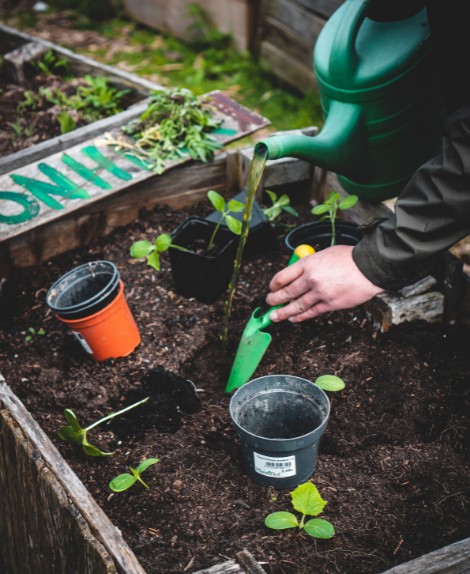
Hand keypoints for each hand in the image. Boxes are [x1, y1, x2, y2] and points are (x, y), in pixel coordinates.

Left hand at [266, 245, 383, 321]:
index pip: (283, 276)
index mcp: (308, 263)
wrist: (370, 267)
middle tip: (269, 303)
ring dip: (283, 312)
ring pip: (296, 305)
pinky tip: (293, 318)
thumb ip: (310, 264)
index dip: (274, 284)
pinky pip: (311, 312)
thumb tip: (299, 274)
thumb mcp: (324, 254)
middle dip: (274, 300)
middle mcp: (311, 278)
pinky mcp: (330, 304)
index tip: (271, 288)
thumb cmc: (349, 258)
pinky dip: (300, 316)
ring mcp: (320, 293)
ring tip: (275, 316)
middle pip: (287, 292)